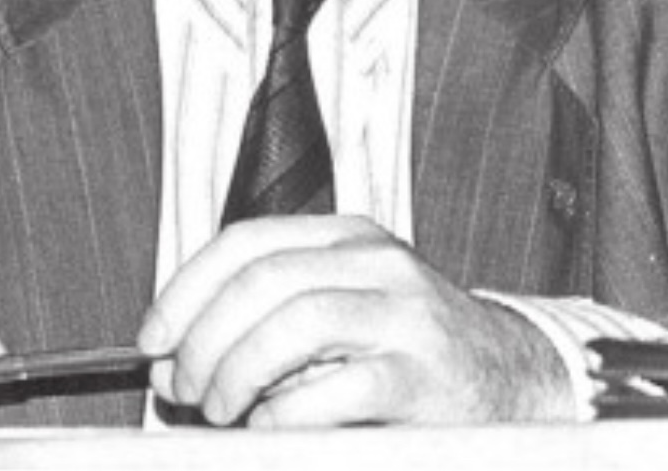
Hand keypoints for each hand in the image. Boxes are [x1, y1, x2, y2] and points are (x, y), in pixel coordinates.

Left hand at [136, 216, 569, 426]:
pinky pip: (332, 390)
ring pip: (292, 323)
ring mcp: (404, 317)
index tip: (152, 338)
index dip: (186, 289)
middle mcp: (378, 264)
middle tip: (180, 387)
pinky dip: (282, 414)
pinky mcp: (419, 379)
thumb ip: (273, 316)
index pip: (247, 241)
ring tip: (219, 410)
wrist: (515, 383)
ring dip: (234, 373)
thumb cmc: (412, 354)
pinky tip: (269, 428)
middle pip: (261, 280)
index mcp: (349, 239)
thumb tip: (178, 355)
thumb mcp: (346, 310)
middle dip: (201, 338)